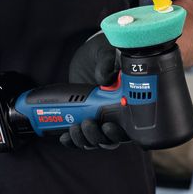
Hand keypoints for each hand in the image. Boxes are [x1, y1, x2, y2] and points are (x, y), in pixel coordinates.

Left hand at [60, 32, 129, 149]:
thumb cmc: (105, 52)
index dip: (118, 134)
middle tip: (87, 124)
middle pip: (109, 140)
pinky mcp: (84, 119)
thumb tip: (104, 79)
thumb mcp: (108, 53)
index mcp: (129, 103)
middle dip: (96, 137)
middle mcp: (116, 115)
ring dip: (83, 140)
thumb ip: (108, 63)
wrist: (89, 54)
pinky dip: (71, 141)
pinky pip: (80, 137)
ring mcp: (99, 119)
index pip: (128, 130)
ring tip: (74, 128)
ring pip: (94, 141)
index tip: (108, 126)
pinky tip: (63, 137)